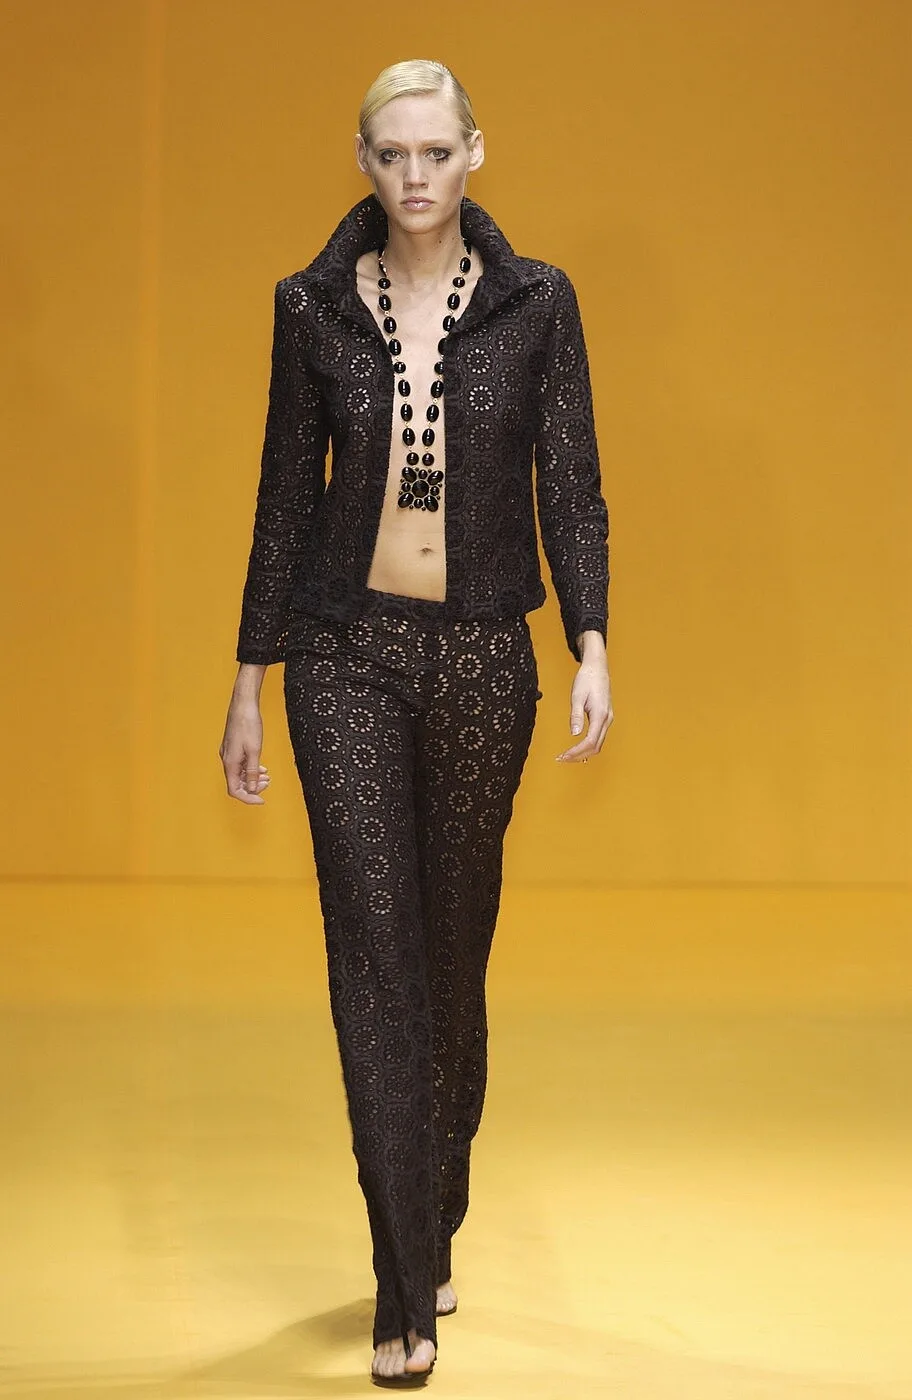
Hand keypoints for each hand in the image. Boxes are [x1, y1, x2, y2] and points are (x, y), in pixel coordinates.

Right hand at [219, 697, 270, 803]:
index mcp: (230, 763)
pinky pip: (240, 764)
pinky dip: (250, 769)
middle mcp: (226, 759)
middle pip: (236, 783)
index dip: (248, 798)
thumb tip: (252, 789)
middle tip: (267, 784)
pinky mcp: (232, 746)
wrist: (243, 704)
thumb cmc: (248, 724)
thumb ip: (253, 772)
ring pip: (239, 774)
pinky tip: (261, 767)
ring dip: (252, 778)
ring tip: (267, 777)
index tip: (262, 800)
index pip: (235, 790)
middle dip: (252, 787)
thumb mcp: (255, 750)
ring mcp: (228, 753)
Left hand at [556, 636, 612, 763]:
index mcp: (600, 715)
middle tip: (562, 759)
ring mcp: (607, 719)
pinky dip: (588, 746)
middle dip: (579, 756)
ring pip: (598, 744)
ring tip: (567, 756)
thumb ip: (576, 715)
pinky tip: (578, 749)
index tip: (563, 756)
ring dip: (583, 753)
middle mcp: (606, 719)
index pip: (589, 742)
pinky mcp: (604, 718)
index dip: (576, 752)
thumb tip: (574, 733)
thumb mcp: (577, 696)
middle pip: (595, 747)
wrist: (597, 668)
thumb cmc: (587, 679)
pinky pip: (598, 737)